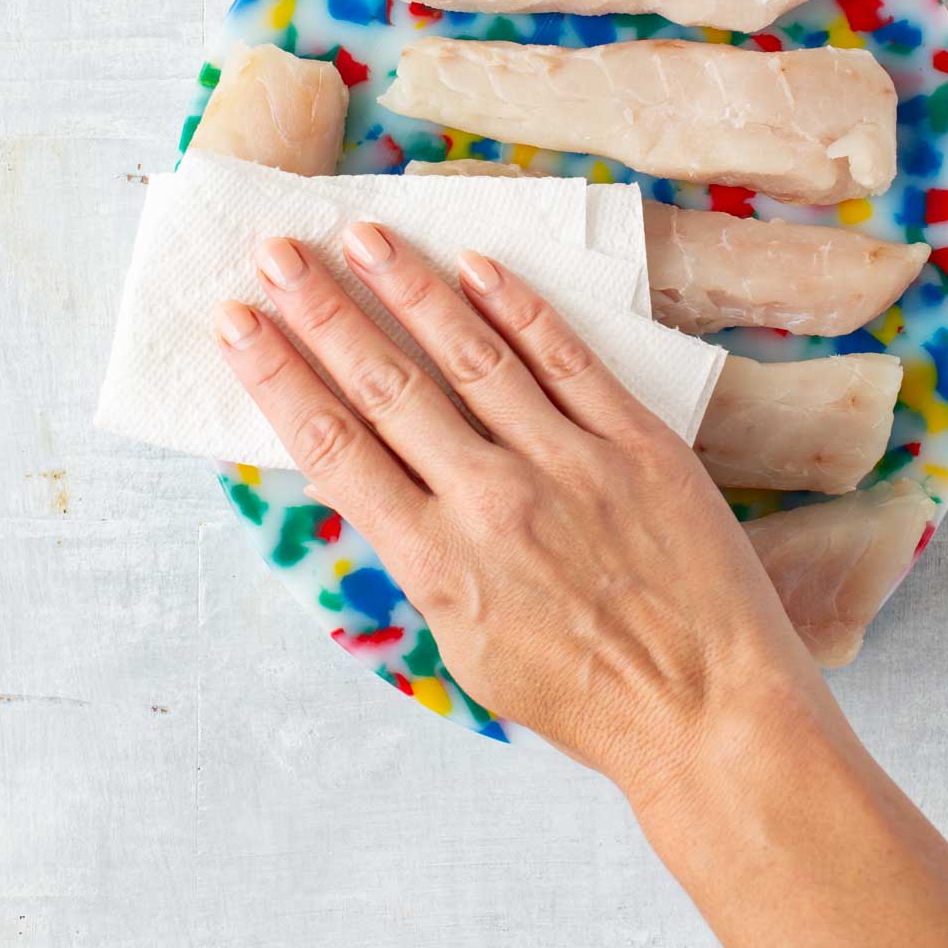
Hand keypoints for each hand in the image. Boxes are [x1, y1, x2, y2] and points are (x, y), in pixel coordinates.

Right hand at [215, 224, 815, 793]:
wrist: (710, 711)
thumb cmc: (587, 696)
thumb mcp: (469, 646)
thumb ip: (425, 558)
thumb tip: (382, 481)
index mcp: (438, 564)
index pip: (333, 448)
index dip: (277, 378)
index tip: (238, 324)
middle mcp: (493, 502)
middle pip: (387, 385)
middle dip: (323, 311)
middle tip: (278, 252)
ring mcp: (568, 463)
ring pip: (471, 355)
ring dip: (410, 288)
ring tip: (365, 235)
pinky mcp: (636, 442)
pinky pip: (566, 357)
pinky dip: (517, 307)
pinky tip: (476, 266)